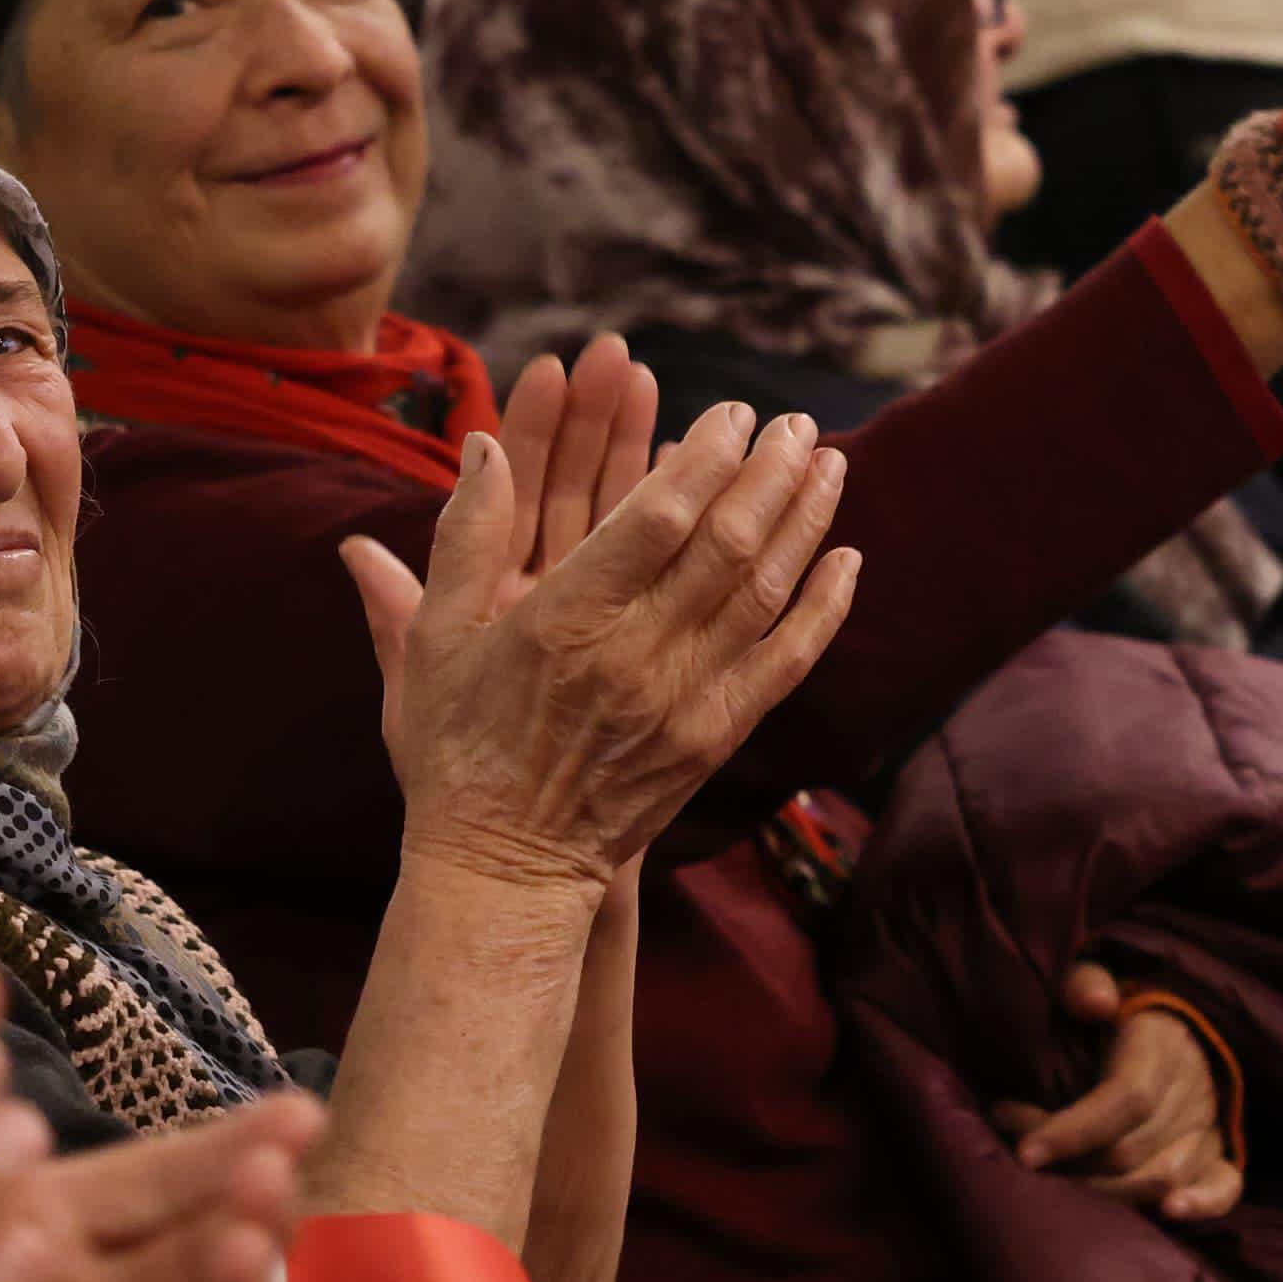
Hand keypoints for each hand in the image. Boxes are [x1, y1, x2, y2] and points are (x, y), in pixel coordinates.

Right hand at [341, 396, 860, 896]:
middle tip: (797, 423)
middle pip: (727, 543)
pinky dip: (822, 610)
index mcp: (564, 619)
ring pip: (764, 593)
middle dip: (770, 473)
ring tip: (830, 466)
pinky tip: (847, 561)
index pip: (657, 517)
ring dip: (805, 523)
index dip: (706, 457)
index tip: (734, 414)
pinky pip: (785, 664)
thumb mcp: (435, 640)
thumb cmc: (458, 750)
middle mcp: (634, 655)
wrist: (505, 867)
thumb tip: (484, 442)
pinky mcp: (714, 738)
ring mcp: (684, 700)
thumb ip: (463, 537)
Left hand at [998, 964, 1245, 1224]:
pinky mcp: (1222, 1154)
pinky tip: (1166, 1215)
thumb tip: (1096, 1002)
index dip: (1073, 1130)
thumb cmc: (1117, 1009)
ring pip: (1162, 1176)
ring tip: (1051, 1178)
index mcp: (1162, 1045)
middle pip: (1132, 1149)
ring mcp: (1211, 1125)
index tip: (1024, 1151)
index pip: (1125, 1098)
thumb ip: (1084, 982)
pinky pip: (1225, 1187)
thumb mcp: (1093, 980)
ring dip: (1101, 1192)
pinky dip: (1201, 1206)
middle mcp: (1195, 1089)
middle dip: (1066, 1161)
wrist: (1177, 1024)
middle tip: (1016, 1151)